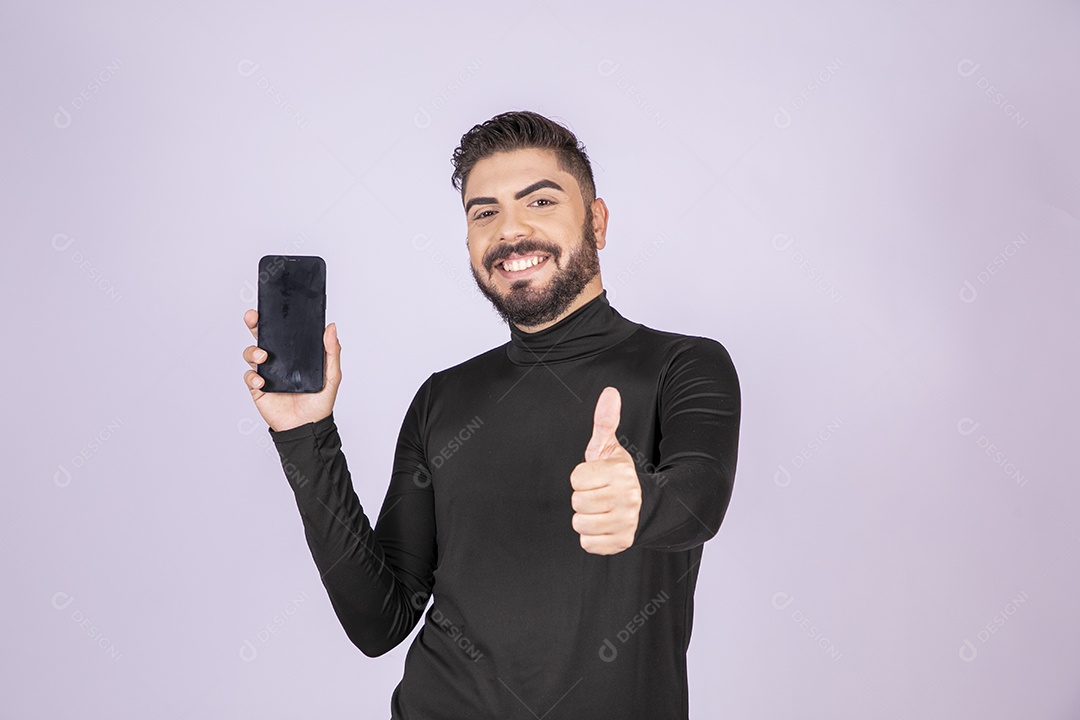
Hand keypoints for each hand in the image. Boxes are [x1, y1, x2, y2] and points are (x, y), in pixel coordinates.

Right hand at [241, 308, 341, 431]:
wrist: (307, 428)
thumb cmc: (319, 403)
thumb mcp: (331, 376)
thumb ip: (332, 352)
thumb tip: (331, 327)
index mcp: (296, 354)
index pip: (284, 332)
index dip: (275, 318)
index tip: (271, 306)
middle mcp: (279, 361)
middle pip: (262, 336)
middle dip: (254, 324)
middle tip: (253, 317)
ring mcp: (268, 374)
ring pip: (251, 354)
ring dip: (253, 351)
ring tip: (263, 357)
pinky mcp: (258, 389)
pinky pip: (249, 377)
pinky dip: (252, 377)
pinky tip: (262, 382)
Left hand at [570, 386, 641, 554]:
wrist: (648, 506)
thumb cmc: (620, 476)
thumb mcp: (611, 448)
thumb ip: (605, 421)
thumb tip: (610, 392)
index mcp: (620, 473)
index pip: (576, 478)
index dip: (582, 477)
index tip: (596, 477)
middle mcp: (627, 498)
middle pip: (577, 502)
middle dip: (584, 498)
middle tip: (599, 494)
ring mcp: (626, 522)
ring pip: (580, 524)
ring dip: (586, 518)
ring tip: (602, 510)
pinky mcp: (622, 542)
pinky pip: (587, 543)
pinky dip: (593, 537)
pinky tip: (605, 525)